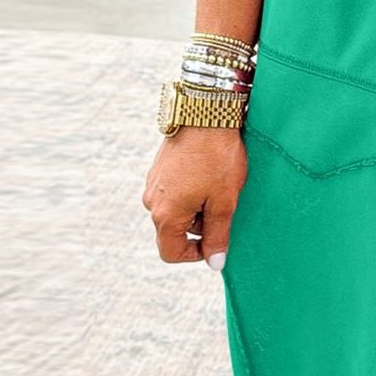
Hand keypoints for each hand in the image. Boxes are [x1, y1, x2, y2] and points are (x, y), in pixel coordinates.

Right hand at [143, 126, 246, 269]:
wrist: (205, 112)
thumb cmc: (217, 158)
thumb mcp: (224, 201)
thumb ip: (218, 235)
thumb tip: (215, 264)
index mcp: (165, 215)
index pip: (171, 253)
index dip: (196, 255)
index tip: (218, 240)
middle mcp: (151, 201)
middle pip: (174, 231)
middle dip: (201, 225)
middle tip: (224, 203)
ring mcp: (153, 183)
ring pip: (176, 210)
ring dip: (197, 206)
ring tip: (219, 184)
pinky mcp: (159, 169)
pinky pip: (174, 192)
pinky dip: (192, 191)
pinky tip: (209, 172)